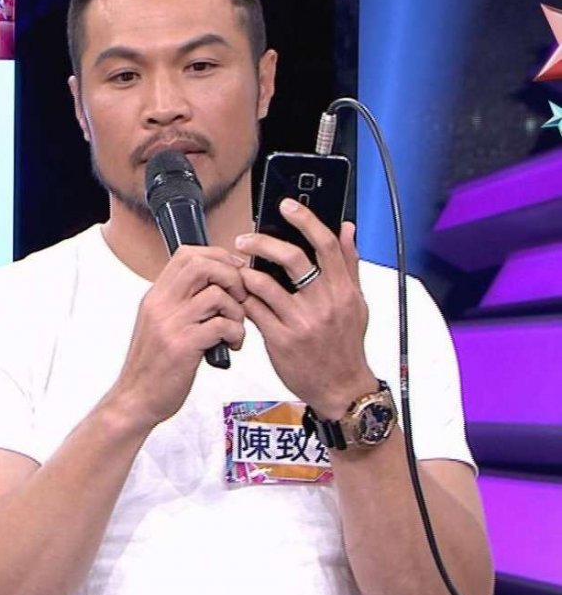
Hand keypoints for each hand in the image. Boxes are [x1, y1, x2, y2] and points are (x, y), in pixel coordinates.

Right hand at [114, 246, 246, 427]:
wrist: (135, 399)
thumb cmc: (152, 365)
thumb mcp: (158, 324)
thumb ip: (178, 302)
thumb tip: (211, 284)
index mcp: (156, 296)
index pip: (187, 255)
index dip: (217, 257)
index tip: (233, 271)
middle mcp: (161, 305)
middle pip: (202, 265)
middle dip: (231, 277)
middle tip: (239, 298)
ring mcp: (171, 325)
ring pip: (217, 295)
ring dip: (237, 310)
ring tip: (235, 328)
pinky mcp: (183, 347)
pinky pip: (222, 325)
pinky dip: (236, 333)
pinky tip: (232, 344)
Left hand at [236, 198, 374, 418]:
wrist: (341, 388)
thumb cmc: (346, 345)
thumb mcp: (356, 303)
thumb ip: (350, 264)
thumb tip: (347, 228)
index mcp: (343, 290)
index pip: (326, 244)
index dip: (305, 220)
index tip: (286, 206)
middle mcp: (324, 304)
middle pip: (291, 258)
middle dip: (262, 242)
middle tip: (245, 240)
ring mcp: (302, 322)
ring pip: (264, 284)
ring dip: (245, 273)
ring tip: (238, 271)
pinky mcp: (281, 340)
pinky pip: (254, 310)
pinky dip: (243, 299)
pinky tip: (240, 297)